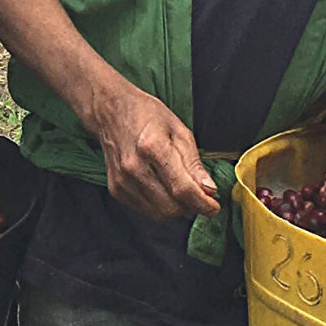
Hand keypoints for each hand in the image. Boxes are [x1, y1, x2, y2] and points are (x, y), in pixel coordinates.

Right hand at [88, 76, 217, 222]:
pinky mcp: (116, 188)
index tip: (214, 207)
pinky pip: (145, 210)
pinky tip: (164, 190)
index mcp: (153, 147)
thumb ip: (194, 163)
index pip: (182, 188)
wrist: (111, 111)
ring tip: (181, 191)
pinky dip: (160, 206)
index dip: (203, 203)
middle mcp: (134, 167)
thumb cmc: (146, 115)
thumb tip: (209, 190)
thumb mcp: (179, 130)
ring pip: (159, 213)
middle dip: (192, 207)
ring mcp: (122, 180)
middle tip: (200, 196)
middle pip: (171, 206)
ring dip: (177, 208)